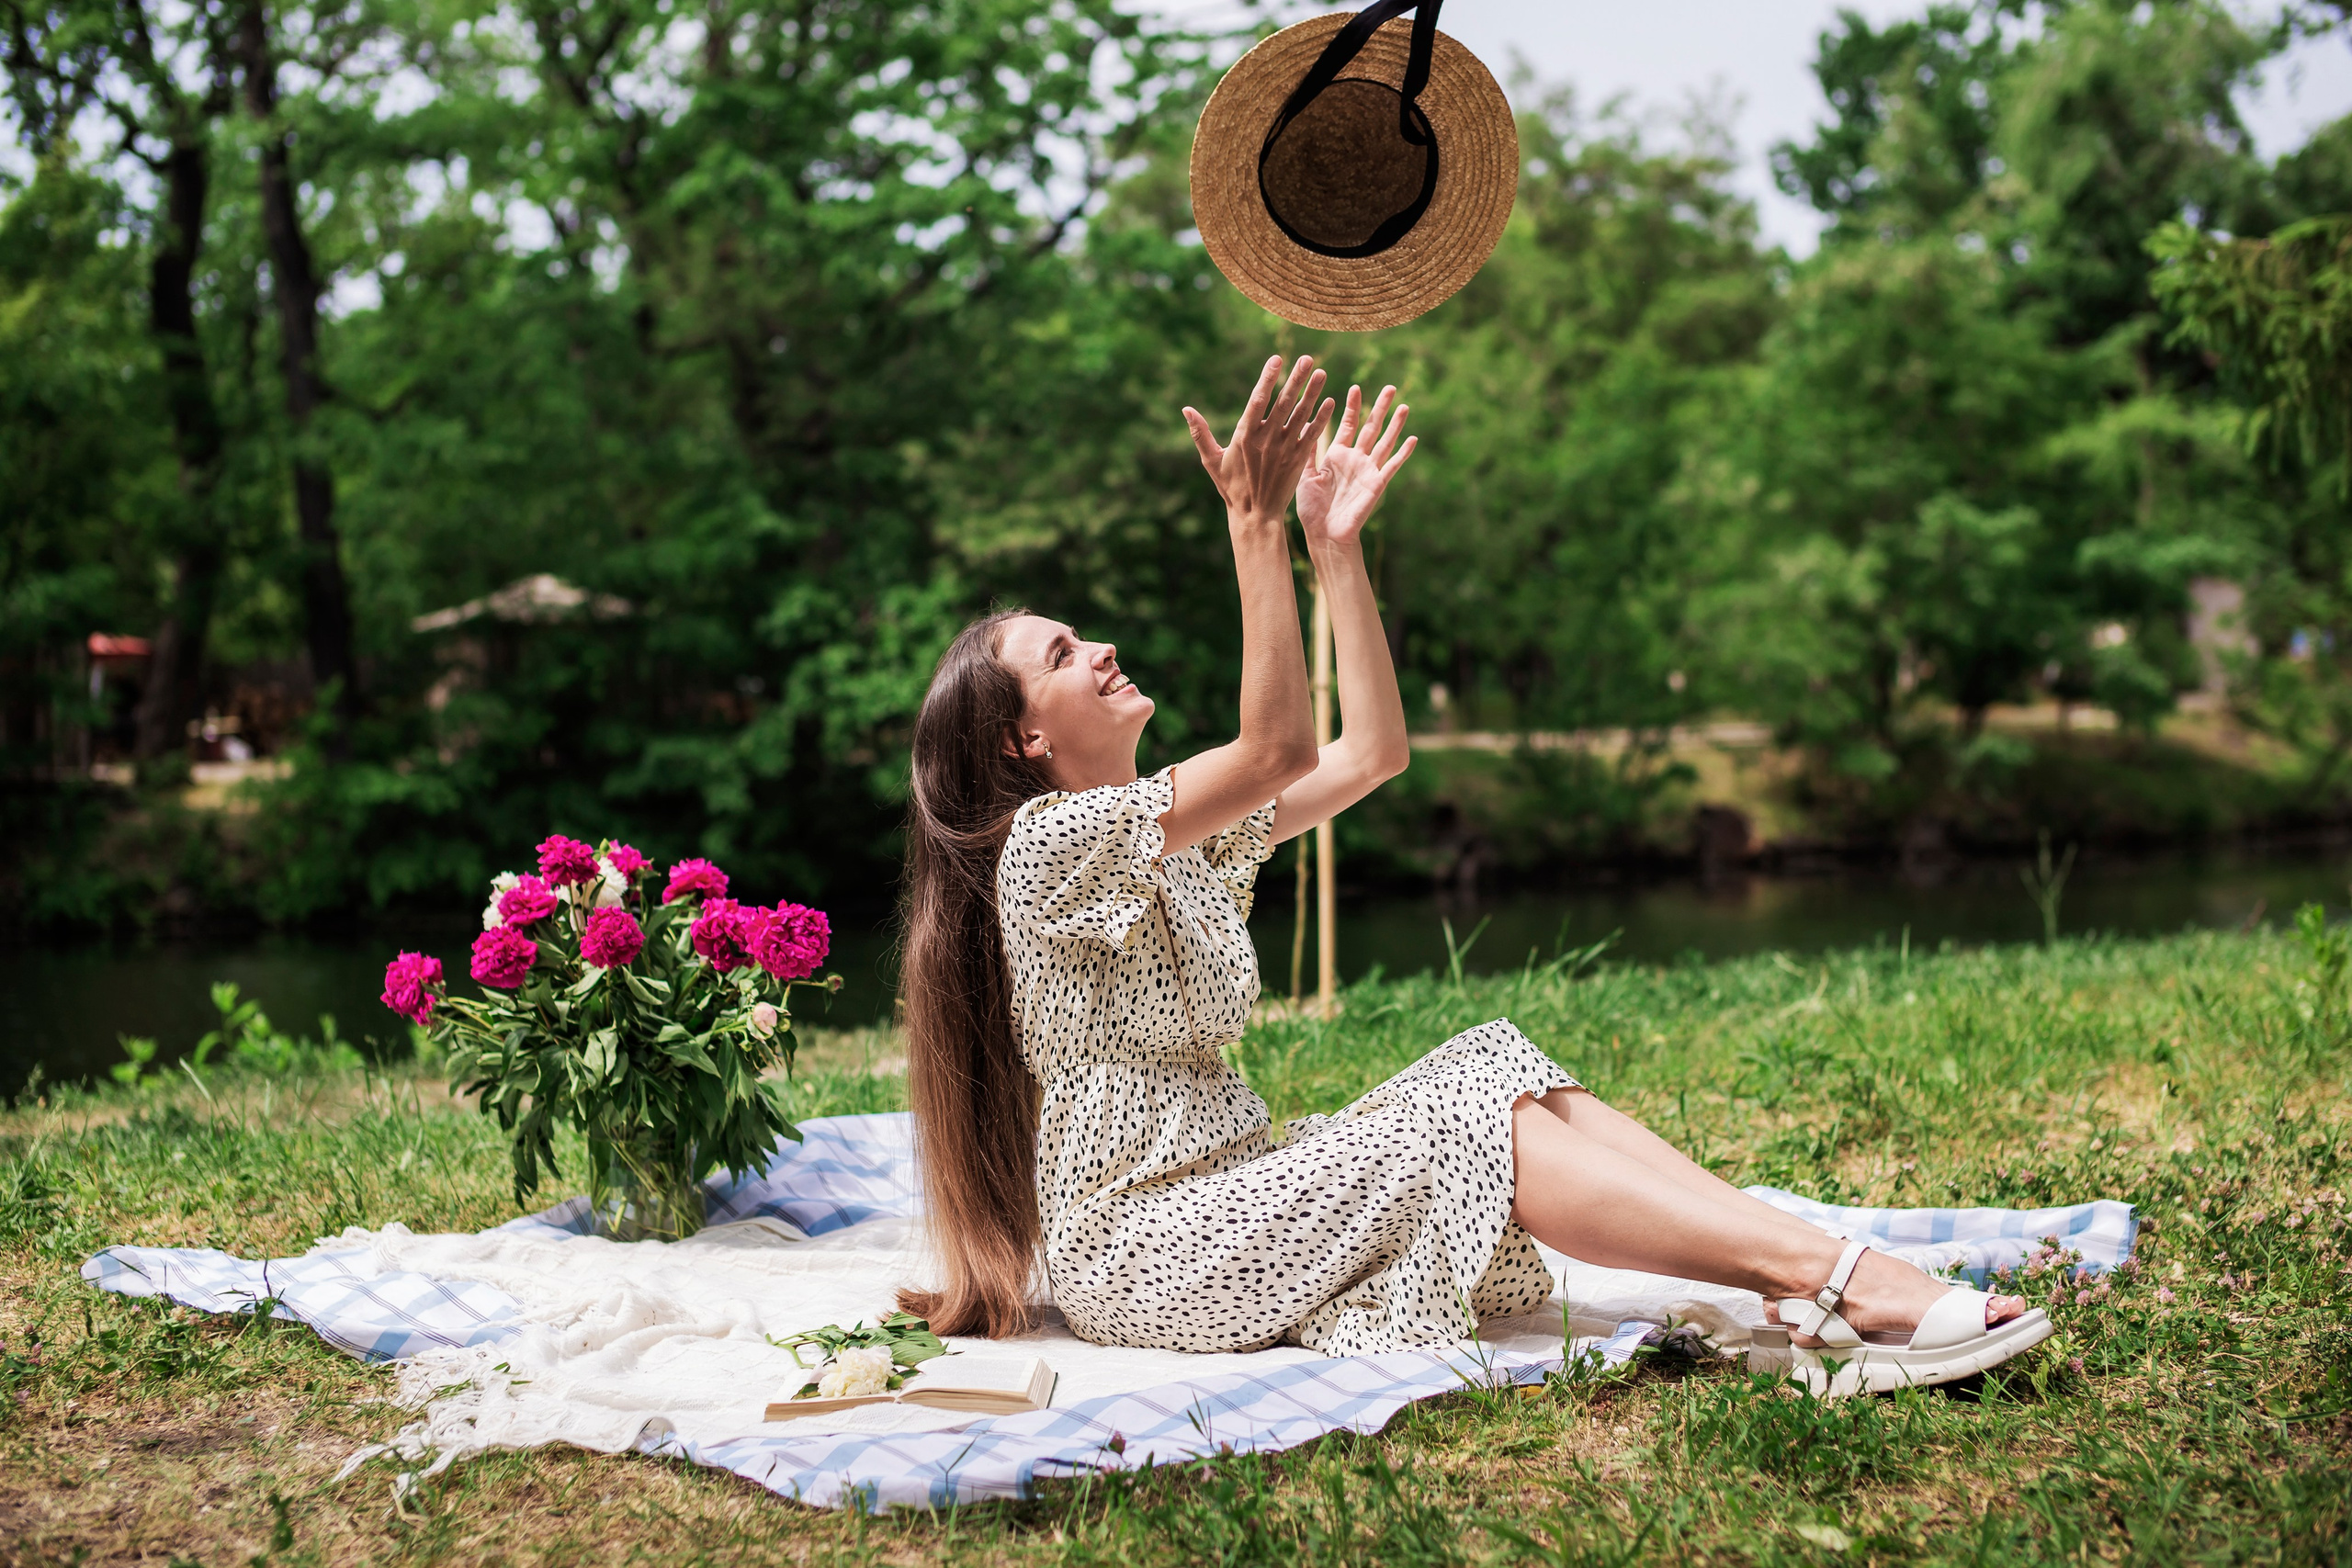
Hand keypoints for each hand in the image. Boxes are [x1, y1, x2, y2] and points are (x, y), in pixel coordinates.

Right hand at [1183, 356, 1331, 524]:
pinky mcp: (1297, 460)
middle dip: (1296, 379)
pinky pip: (1312, 435)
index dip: (1268, 378)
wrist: (1255, 515)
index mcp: (1245, 436)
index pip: (1257, 400)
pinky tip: (1331, 402)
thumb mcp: (1211, 460)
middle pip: (1284, 403)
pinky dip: (1321, 419)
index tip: (1277, 359)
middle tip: (1308, 359)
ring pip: (1301, 416)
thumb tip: (1185, 409)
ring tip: (1322, 373)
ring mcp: (1284, 449)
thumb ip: (1200, 433)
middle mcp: (1266, 440)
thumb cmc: (1231, 487)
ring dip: (1312, 393)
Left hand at [1296, 383, 1414, 548]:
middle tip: (1390, 387)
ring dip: (1395, 425)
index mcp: (1337, 456)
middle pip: (1371, 428)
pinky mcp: (1377, 484)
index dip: (1353, 407)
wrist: (1325, 534)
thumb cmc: (1312, 510)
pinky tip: (1412, 439)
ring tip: (1404, 406)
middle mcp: (1356, 460)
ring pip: (1385, 442)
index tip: (1356, 388)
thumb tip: (1306, 425)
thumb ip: (1309, 452)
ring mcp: (1368, 471)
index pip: (1348, 425)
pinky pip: (1392, 466)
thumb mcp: (1305, 476)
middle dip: (1380, 407)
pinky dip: (1402, 453)